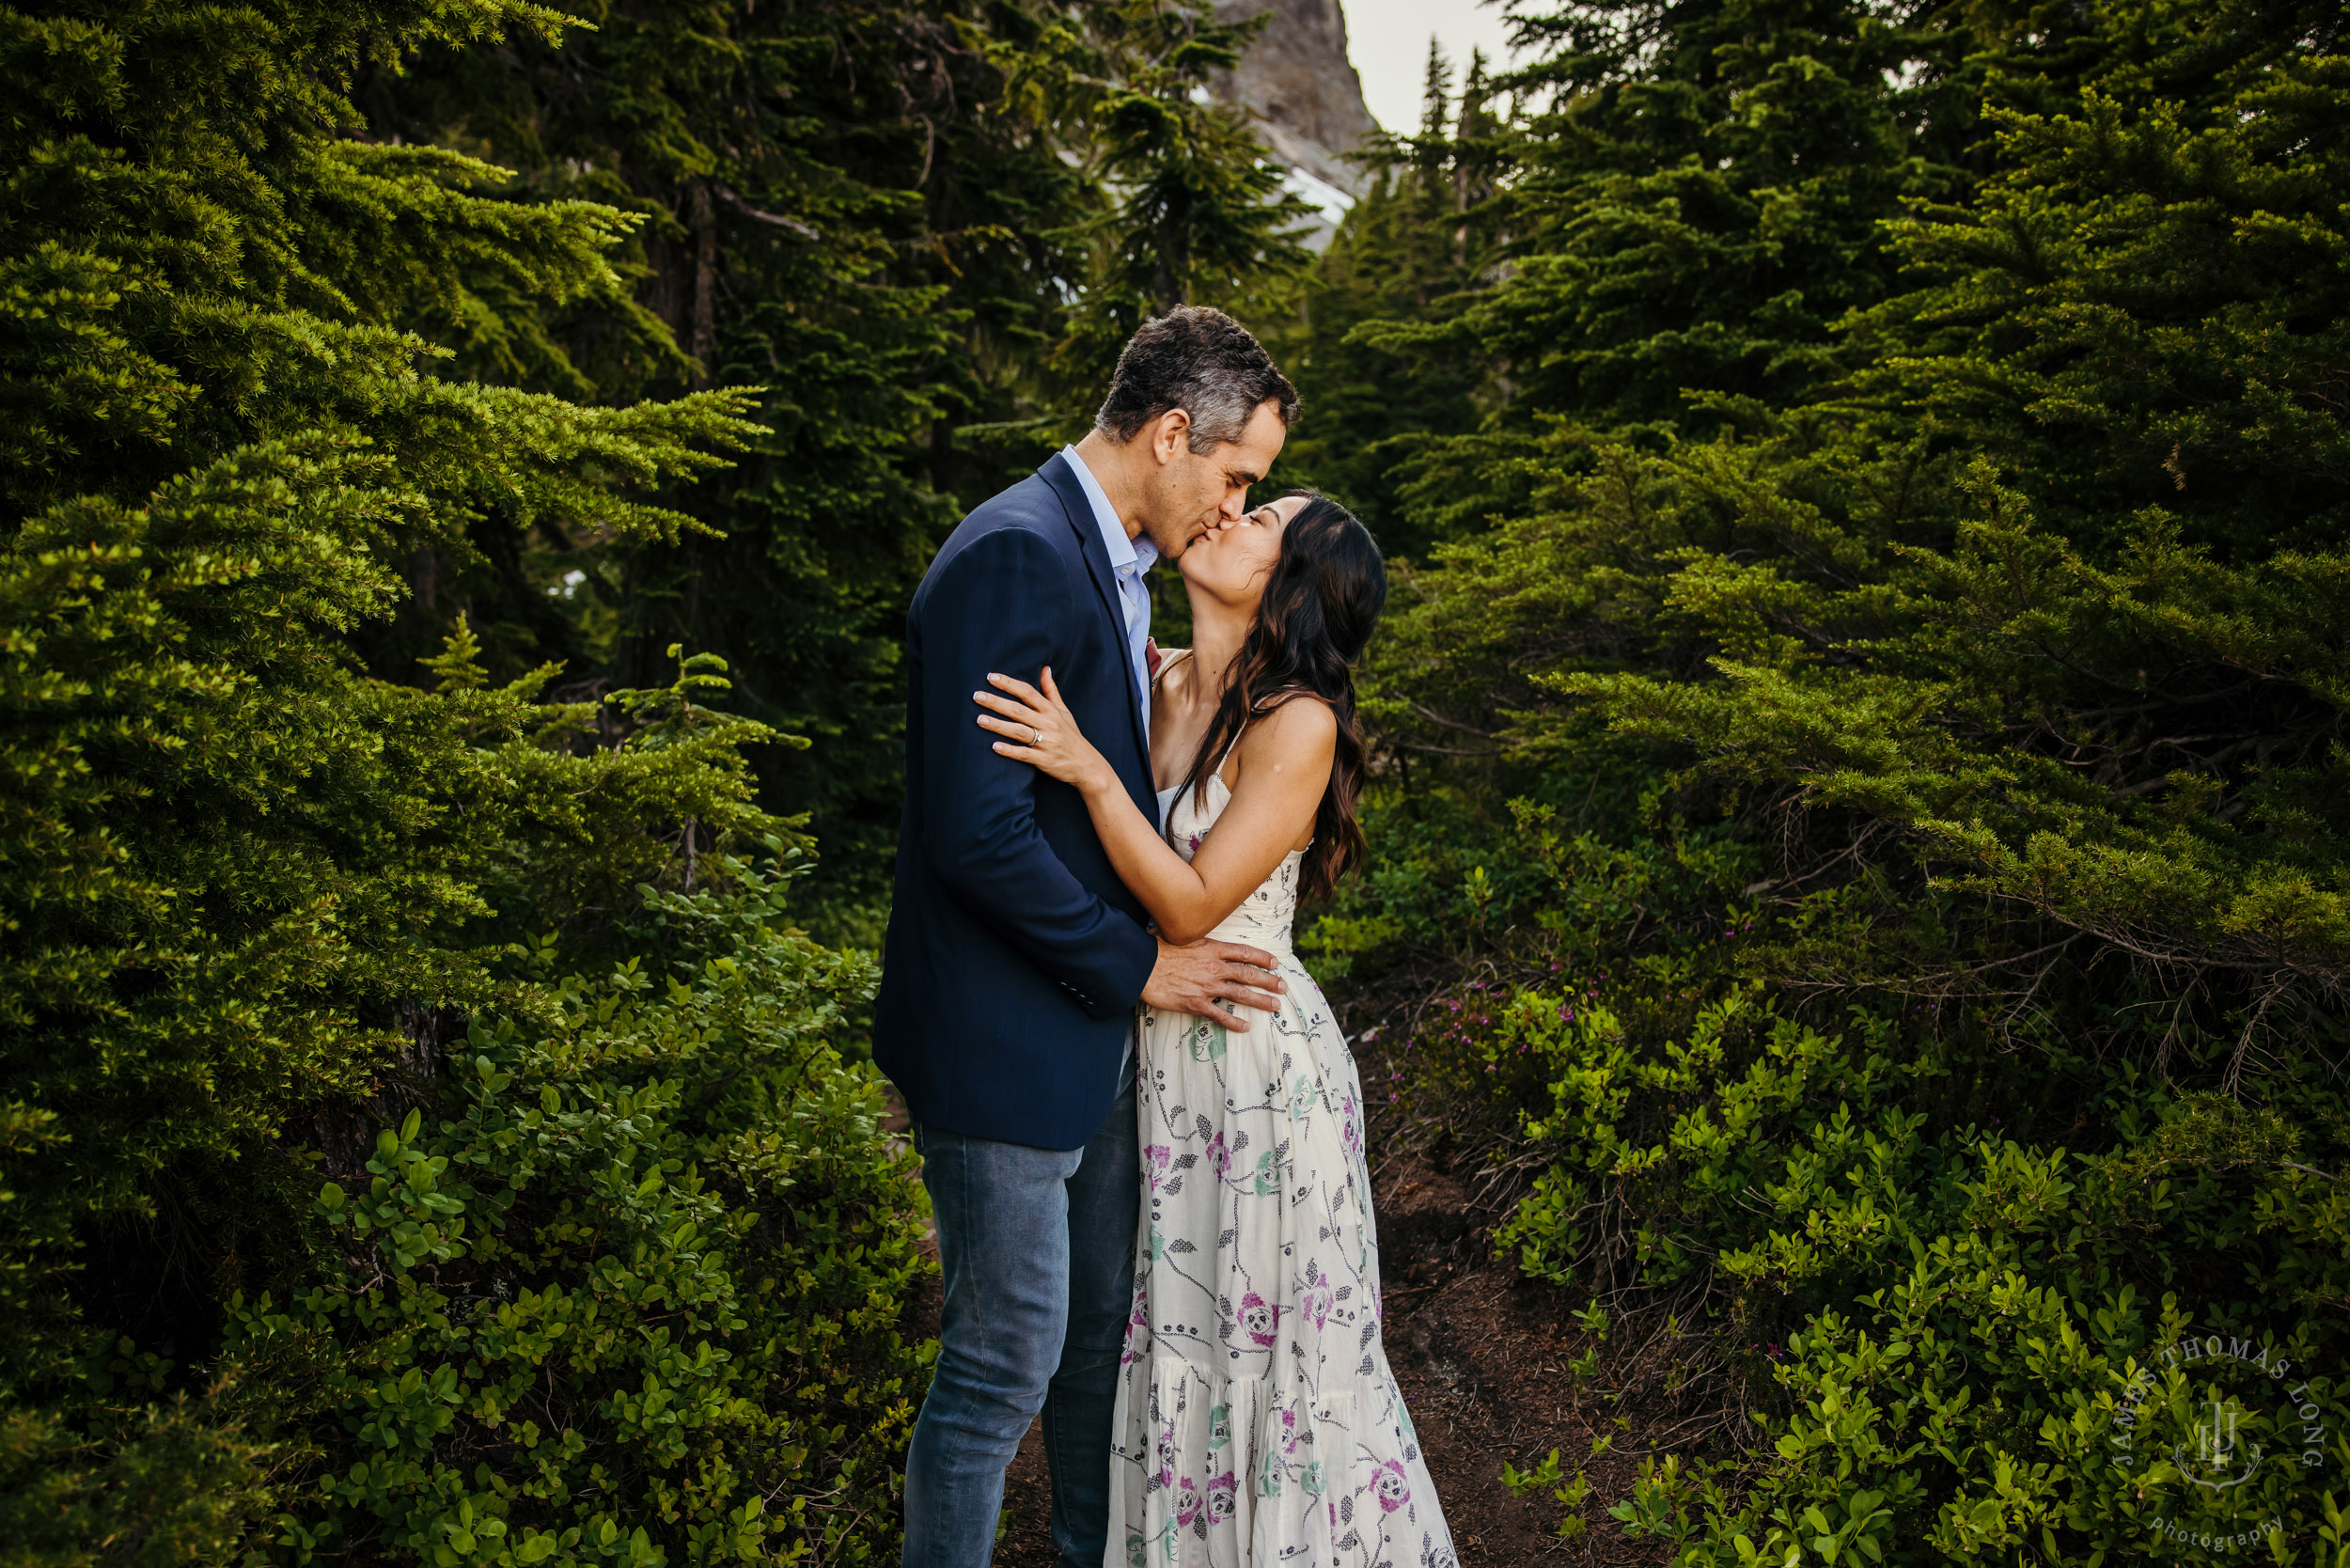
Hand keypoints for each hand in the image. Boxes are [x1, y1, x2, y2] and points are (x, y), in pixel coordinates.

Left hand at [976, 667, 1109, 790]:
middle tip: (977, 696)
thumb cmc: (1072, 736)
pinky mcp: (1044, 760)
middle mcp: (1049, 724)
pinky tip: (994, 746)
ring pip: (1018, 731)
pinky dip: (1009, 750)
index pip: (1028, 692)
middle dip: (996, 702)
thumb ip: (1051, 691)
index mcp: (1051, 711)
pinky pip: (1024, 754)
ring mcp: (1046, 742)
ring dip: (998, 725)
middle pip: (1018, 710)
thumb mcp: (1064, 712)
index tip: (990, 677)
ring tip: (979, 719)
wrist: (1087, 765)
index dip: (1009, 684)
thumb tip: (1044, 668)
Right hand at [1141, 936, 1284, 1032]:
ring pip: (1241, 995)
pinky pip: (1220, 1015)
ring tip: (1275, 1006)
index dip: (1262, 958)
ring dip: (1261, 1001)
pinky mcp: (1196, 1004)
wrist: (1142, 966)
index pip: (1245, 952)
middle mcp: (1214, 968)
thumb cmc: (1158, 949)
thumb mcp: (1183, 936)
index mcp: (1212, 949)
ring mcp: (1207, 987)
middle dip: (1269, 981)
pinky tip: (1246, 1027)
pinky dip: (1234, 1023)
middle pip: (1249, 974)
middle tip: (1283, 987)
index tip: (1275, 963)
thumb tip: (1202, 936)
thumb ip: (1198, 940)